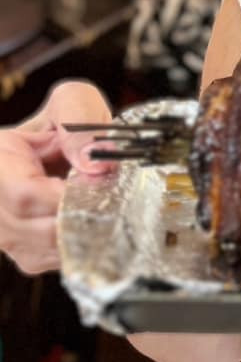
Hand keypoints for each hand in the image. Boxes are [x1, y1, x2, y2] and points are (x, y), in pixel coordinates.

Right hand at [0, 81, 112, 275]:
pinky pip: (58, 259)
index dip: (65, 196)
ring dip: (85, 226)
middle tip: (110, 192)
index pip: (24, 194)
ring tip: (99, 199)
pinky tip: (88, 215)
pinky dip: (82, 239)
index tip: (96, 184)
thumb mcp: (74, 102)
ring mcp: (5, 234)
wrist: (65, 142)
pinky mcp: (25, 253)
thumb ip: (81, 128)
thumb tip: (94, 166)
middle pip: (39, 228)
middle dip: (83, 212)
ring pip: (51, 248)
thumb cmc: (66, 121)